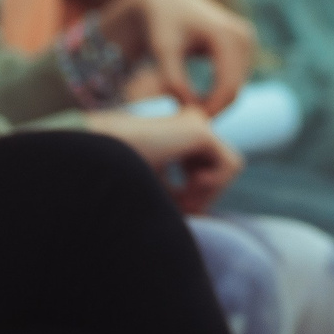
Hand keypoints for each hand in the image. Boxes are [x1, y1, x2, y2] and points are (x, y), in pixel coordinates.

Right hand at [84, 110, 242, 212]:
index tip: (180, 206)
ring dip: (210, 191)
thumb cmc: (123, 173)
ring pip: (232, 166)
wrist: (101, 158)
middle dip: (207, 194)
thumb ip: (183, 192)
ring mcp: (199, 123)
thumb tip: (206, 210)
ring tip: (183, 198)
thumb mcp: (160, 186)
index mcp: (182, 133)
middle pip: (224, 168)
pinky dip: (213, 184)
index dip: (201, 193)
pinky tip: (188, 186)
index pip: (209, 167)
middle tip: (184, 208)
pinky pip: (230, 165)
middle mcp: (194, 123)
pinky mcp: (202, 132)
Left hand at [93, 0, 256, 114]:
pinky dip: (219, 92)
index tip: (189, 124)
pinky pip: (236, 79)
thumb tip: (191, 110)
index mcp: (227, 35)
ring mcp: (248, 40)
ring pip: (237, 87)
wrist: (167, 2)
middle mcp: (244, 36)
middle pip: (235, 89)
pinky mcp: (245, 46)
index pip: (228, 86)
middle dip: (214, 109)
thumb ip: (174, 81)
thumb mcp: (163, 51)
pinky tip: (198, 98)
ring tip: (189, 109)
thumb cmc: (162, 25)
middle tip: (188, 123)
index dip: (211, 110)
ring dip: (217, 102)